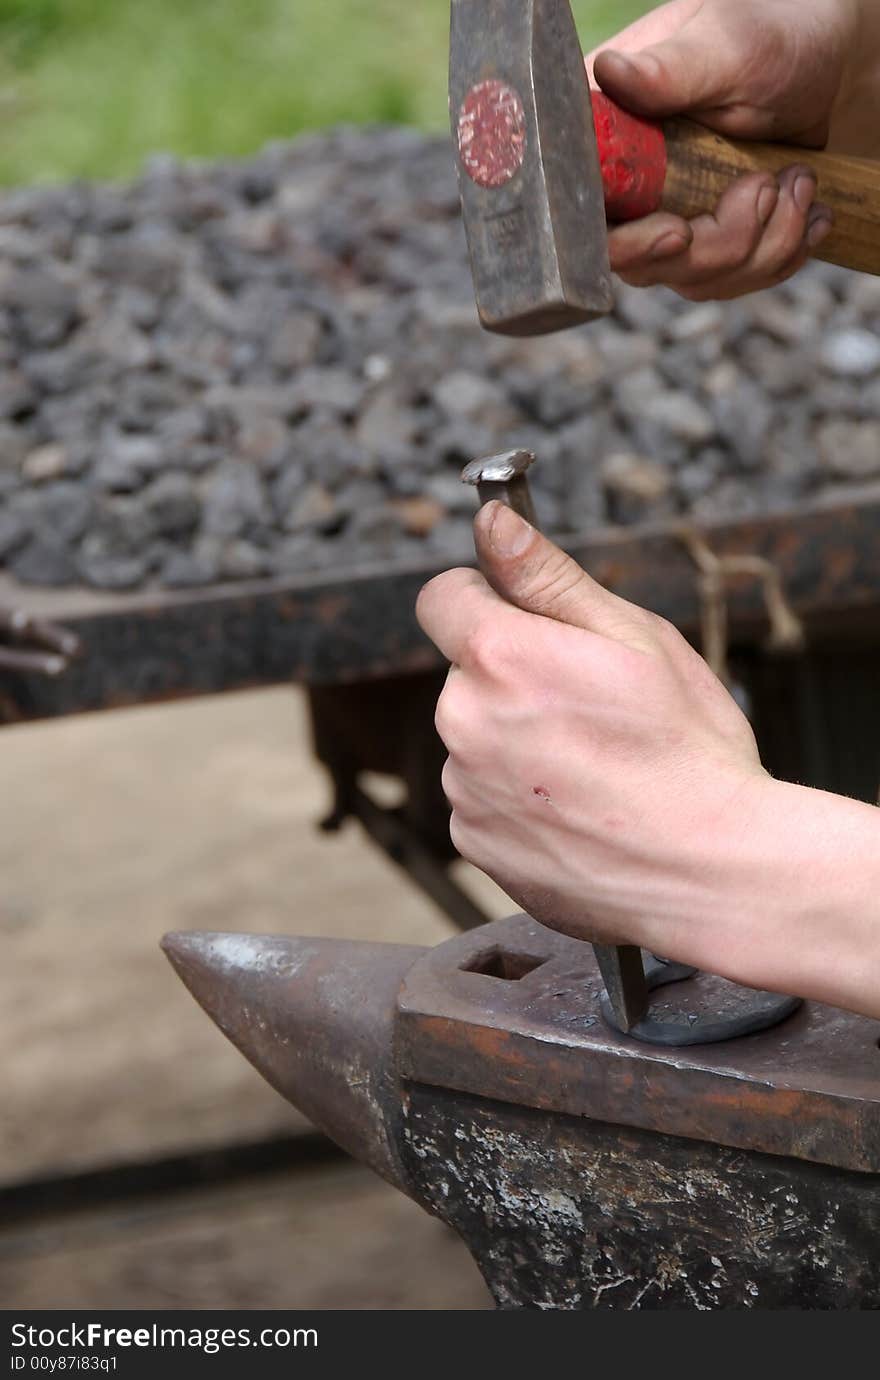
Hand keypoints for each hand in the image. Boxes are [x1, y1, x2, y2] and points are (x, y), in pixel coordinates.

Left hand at [418, 505, 879, 1016]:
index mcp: (498, 657)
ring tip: (595, 768)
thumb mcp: (635, 638)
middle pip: (467, 674)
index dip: (485, 599)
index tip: (524, 619)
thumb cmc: (687, 751)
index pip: (442, 598)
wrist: (711, 873)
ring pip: (476, 739)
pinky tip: (581, 810)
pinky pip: (484, 800)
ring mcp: (465, 790)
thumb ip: (548, 577)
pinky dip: (520, 801)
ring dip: (516, 742)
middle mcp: (462, 722)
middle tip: (593, 707)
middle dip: (514, 677)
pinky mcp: (475, 844)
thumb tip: (491, 524)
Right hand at [589, 0, 860, 297]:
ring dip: (764, 244)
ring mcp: (659, 224)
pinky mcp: (700, 247)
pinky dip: (779, 255)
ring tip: (799, 182)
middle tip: (769, 184)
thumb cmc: (771, 35)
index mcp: (604, 137)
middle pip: (642, 266)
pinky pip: (729, 284)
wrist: (821, 62)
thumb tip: (608, 70)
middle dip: (721, 241)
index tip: (679, 231)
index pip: (586, 217)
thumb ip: (668, 69)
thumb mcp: (725, 46)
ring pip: (693, 280)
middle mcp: (622, 190)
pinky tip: (805, 213)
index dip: (629, 242)